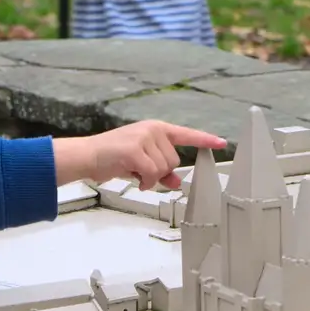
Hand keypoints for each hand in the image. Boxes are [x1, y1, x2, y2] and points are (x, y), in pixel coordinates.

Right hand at [54, 121, 226, 190]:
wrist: (87, 156)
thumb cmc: (112, 158)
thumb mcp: (141, 164)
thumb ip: (161, 171)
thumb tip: (176, 181)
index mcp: (156, 129)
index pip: (186, 134)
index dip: (205, 140)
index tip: (222, 142)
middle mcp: (152, 130)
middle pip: (174, 160)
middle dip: (159, 171)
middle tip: (141, 170)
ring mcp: (144, 137)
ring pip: (164, 168)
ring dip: (150, 177)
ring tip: (133, 170)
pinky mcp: (134, 149)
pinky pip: (151, 173)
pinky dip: (144, 181)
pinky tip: (133, 176)